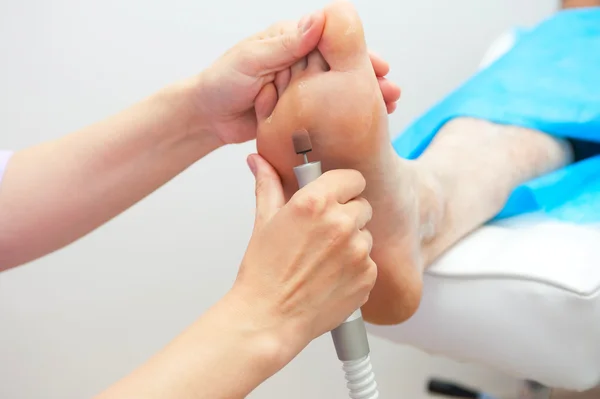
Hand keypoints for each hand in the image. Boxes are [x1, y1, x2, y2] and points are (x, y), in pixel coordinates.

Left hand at [195, 10, 400, 144]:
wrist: (207, 116)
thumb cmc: (222, 82)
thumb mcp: (252, 60)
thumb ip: (285, 45)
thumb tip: (319, 20)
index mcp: (290, 41)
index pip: (332, 42)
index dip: (358, 54)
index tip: (381, 66)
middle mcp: (299, 62)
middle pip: (341, 67)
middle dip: (368, 78)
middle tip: (392, 91)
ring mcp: (301, 88)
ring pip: (338, 90)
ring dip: (362, 98)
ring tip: (388, 109)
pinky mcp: (298, 111)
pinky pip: (326, 111)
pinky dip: (345, 116)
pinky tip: (364, 125)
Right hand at [230, 154, 376, 367]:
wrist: (270, 317)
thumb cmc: (264, 273)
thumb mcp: (264, 222)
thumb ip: (269, 185)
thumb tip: (259, 161)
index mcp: (315, 203)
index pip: (351, 178)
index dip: (343, 187)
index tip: (337, 195)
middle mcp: (341, 223)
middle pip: (362, 206)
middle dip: (346, 215)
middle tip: (323, 234)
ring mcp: (357, 251)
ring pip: (366, 235)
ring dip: (351, 243)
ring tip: (323, 260)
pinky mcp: (367, 276)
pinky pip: (369, 263)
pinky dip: (356, 268)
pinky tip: (331, 276)